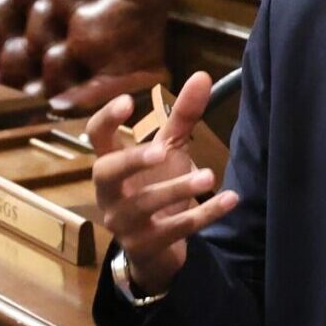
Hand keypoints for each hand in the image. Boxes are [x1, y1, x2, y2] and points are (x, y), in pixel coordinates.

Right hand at [86, 73, 237, 298]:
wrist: (155, 250)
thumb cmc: (155, 188)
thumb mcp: (169, 151)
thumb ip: (182, 116)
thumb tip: (203, 75)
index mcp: (110, 164)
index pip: (95, 137)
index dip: (107, 119)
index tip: (128, 100)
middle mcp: (109, 192)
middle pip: (106, 172)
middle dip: (132, 160)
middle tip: (162, 151)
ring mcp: (123, 222)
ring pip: (144, 204)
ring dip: (177, 188)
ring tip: (209, 176)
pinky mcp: (145, 246)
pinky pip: (174, 229)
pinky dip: (204, 214)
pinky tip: (230, 199)